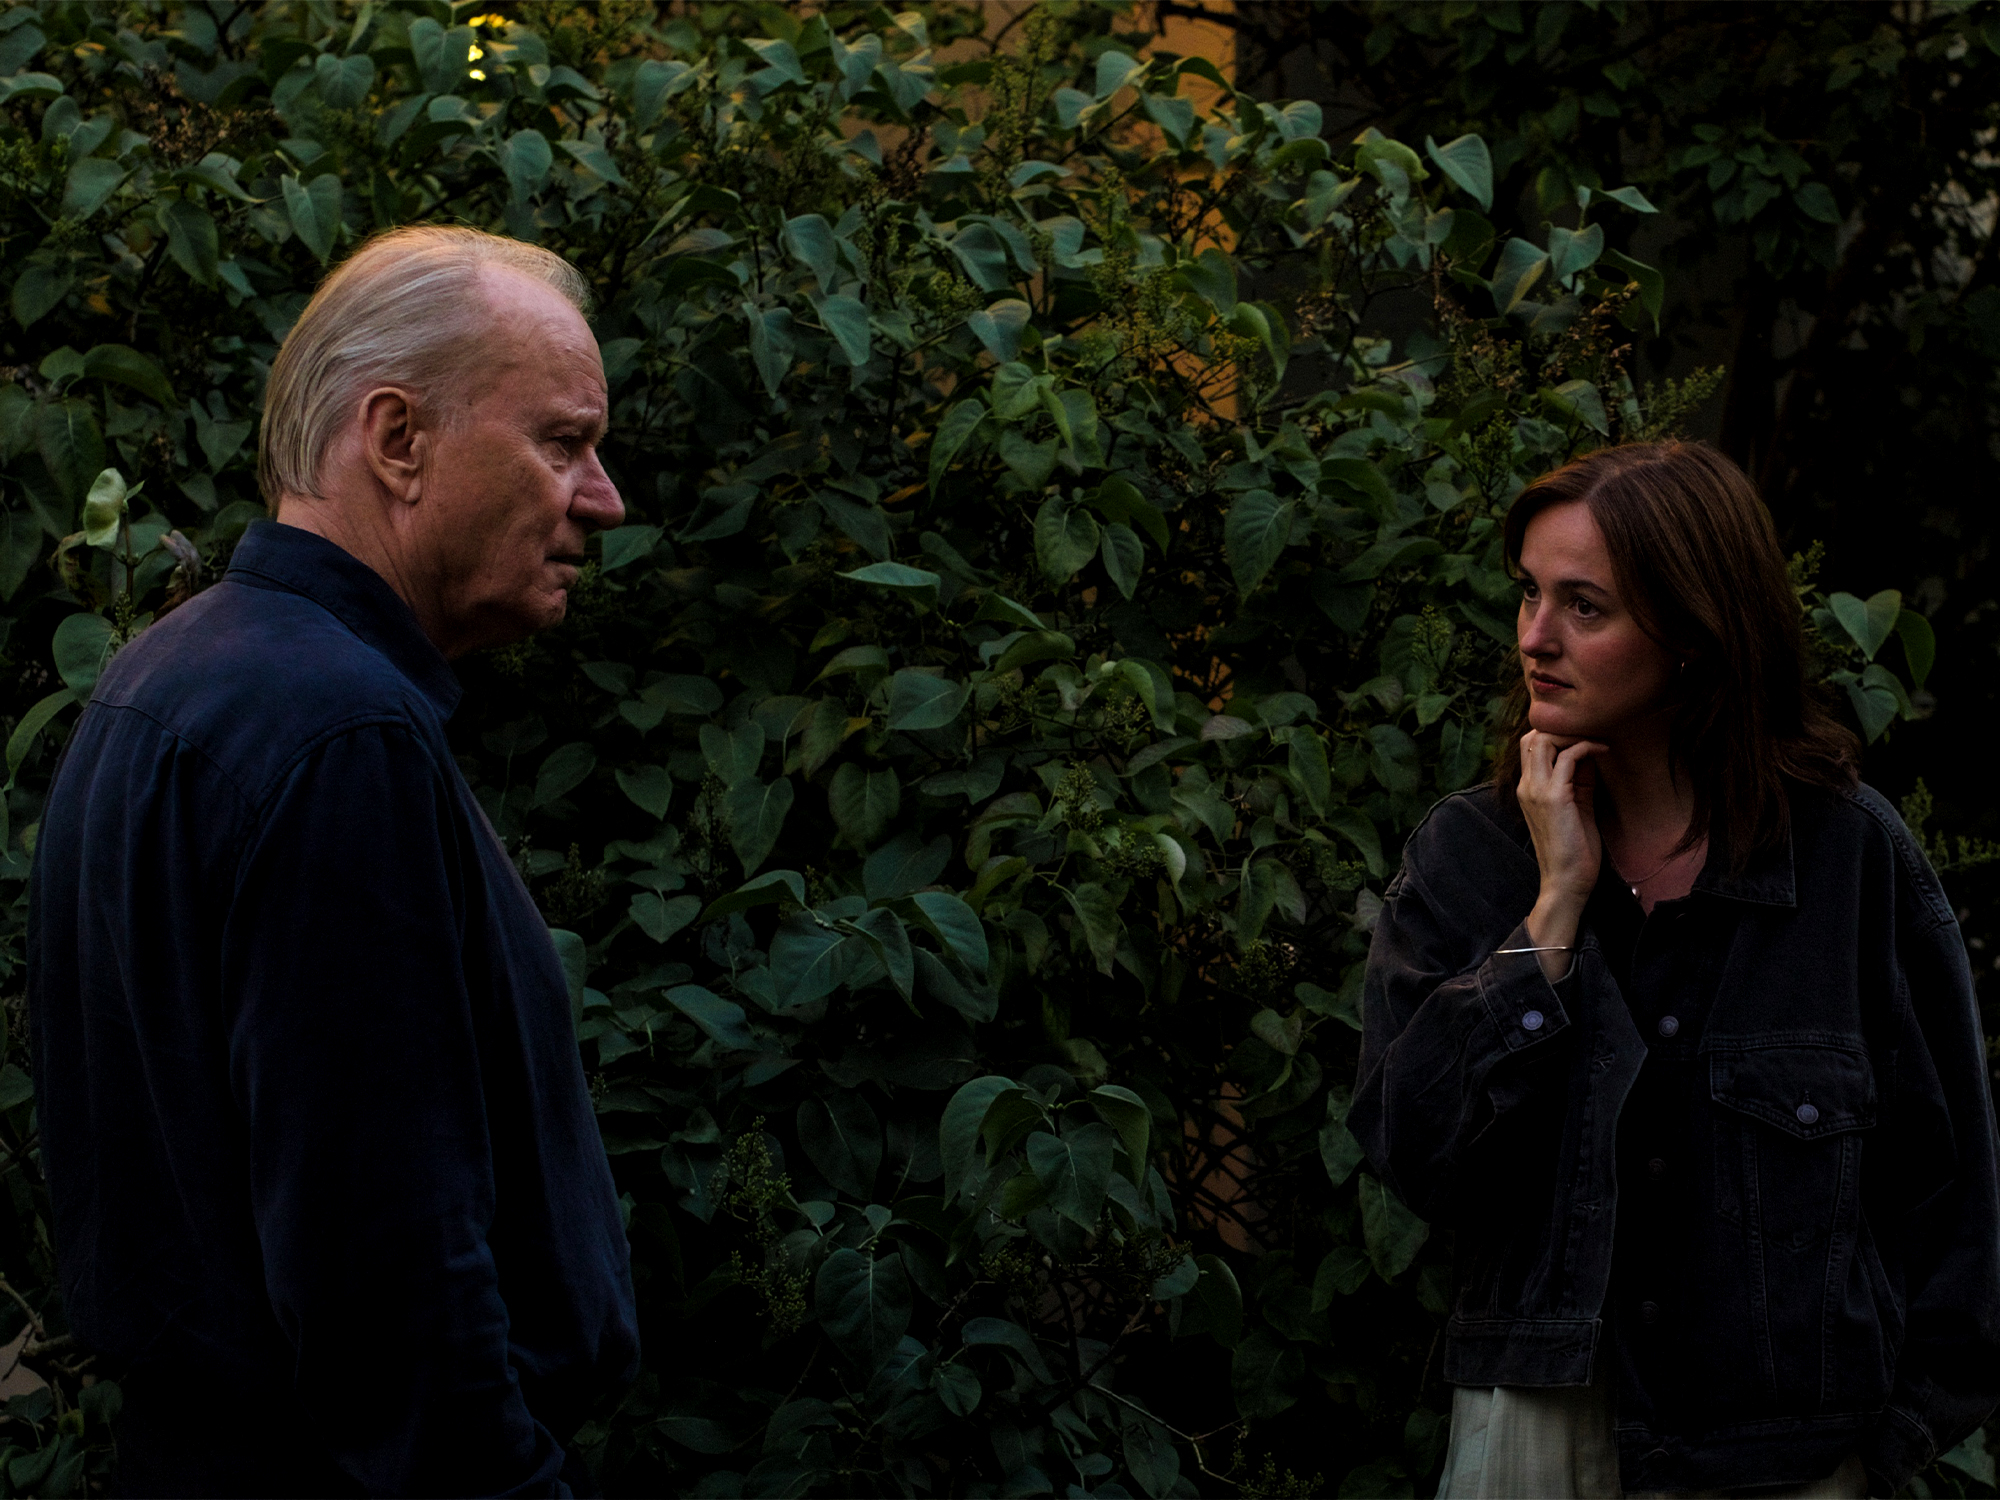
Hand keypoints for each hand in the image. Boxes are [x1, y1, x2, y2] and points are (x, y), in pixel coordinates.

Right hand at [1515, 730, 1606, 977]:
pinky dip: (1586, 747)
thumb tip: (1590, 755)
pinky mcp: (1554, 797)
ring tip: (1595, 740)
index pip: (1530, 746)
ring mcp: (1536, 791)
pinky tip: (1603, 751)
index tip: (1583, 738)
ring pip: (1543, 740)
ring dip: (1572, 734)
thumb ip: (1579, 781)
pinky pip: (1567, 757)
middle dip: (1562, 729)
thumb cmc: (1574, 850)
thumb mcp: (1577, 807)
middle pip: (1532, 736)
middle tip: (1590, 734)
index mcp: (1527, 789)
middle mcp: (1526, 786)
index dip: (1555, 735)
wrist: (1566, 882)